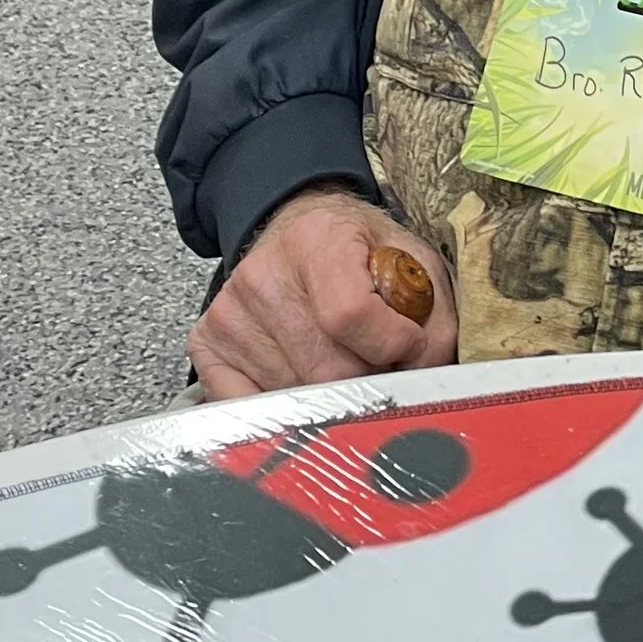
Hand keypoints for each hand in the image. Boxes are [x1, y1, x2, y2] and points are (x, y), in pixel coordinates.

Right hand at [190, 186, 458, 397]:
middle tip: (385, 366)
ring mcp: (229, 315)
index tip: (413, 346)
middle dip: (369, 382)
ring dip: (333, 399)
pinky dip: (287, 413)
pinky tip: (308, 386)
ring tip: (348, 365)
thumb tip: (432, 375)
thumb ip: (434, 317)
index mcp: (318, 241)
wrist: (297, 229)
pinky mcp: (208, 346)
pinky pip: (250, 409)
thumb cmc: (359, 250)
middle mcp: (263, 275)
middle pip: (324, 370)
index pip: (350, 315)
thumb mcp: (412, 261)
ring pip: (294, 398)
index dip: (394, 345)